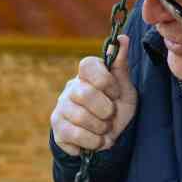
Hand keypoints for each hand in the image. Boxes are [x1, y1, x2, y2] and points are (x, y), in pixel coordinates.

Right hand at [51, 34, 136, 155]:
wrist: (107, 137)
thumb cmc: (116, 107)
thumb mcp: (124, 88)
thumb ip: (121, 65)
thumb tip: (123, 38)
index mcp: (87, 75)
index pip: (87, 64)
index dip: (105, 81)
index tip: (115, 93)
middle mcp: (70, 88)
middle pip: (85, 94)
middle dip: (105, 110)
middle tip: (110, 115)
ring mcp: (61, 108)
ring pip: (79, 117)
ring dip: (100, 129)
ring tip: (104, 130)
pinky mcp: (57, 128)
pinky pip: (74, 135)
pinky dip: (92, 142)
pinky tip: (96, 140)